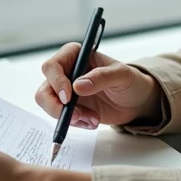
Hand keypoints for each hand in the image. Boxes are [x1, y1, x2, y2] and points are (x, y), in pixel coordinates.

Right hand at [35, 42, 161, 127]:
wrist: (136, 102)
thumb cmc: (130, 81)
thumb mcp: (122, 75)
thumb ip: (102, 77)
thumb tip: (78, 86)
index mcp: (76, 56)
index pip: (53, 65)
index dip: (56, 81)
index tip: (68, 97)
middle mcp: (66, 72)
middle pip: (45, 89)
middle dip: (57, 106)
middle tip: (77, 116)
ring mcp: (66, 91)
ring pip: (49, 106)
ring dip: (68, 117)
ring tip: (92, 119)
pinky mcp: (70, 108)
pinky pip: (62, 118)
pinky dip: (76, 124)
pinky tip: (93, 121)